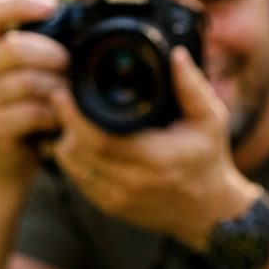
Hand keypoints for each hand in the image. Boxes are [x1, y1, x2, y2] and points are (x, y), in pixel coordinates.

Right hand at [0, 0, 69, 185]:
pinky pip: (30, 113)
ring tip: (72, 93)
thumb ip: (39, 34)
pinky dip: (54, 113)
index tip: (50, 5)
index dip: (18, 3)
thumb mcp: (30, 67)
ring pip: (26, 81)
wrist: (8, 161)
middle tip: (73, 65)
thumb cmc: (26, 107)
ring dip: (57, 87)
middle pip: (15, 48)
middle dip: (53, 55)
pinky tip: (62, 117)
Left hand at [52, 45, 256, 248]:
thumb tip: (177, 55)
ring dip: (65, 140)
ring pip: (73, 167)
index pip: (100, 140)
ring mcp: (119, 199)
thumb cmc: (208, 161)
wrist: (208, 212)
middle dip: (63, 122)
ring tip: (68, 117)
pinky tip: (76, 141)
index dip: (74, 116)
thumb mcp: (210, 120)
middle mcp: (134, 183)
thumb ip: (192, 87)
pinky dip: (72, 160)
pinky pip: (79, 181)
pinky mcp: (111, 207)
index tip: (64, 92)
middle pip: (78, 152)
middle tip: (59, 97)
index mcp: (156, 159)